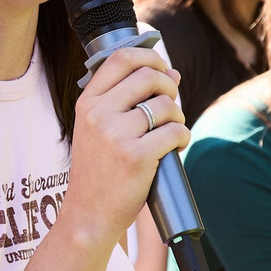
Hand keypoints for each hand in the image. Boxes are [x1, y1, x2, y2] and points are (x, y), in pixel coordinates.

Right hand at [62, 46, 187, 251]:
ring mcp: (116, 135)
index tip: (162, 70)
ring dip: (178, 116)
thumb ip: (128, 99)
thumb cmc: (99, 172)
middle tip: (170, 107)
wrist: (88, 215)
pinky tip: (175, 148)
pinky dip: (182, 137)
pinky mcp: (136, 156)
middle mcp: (98, 114)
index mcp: (87, 103)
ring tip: (172, 132)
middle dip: (169, 88)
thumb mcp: (98, 129)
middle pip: (149, 76)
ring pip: (166, 105)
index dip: (149, 56)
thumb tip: (173, 73)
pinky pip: (175, 131)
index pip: (120, 58)